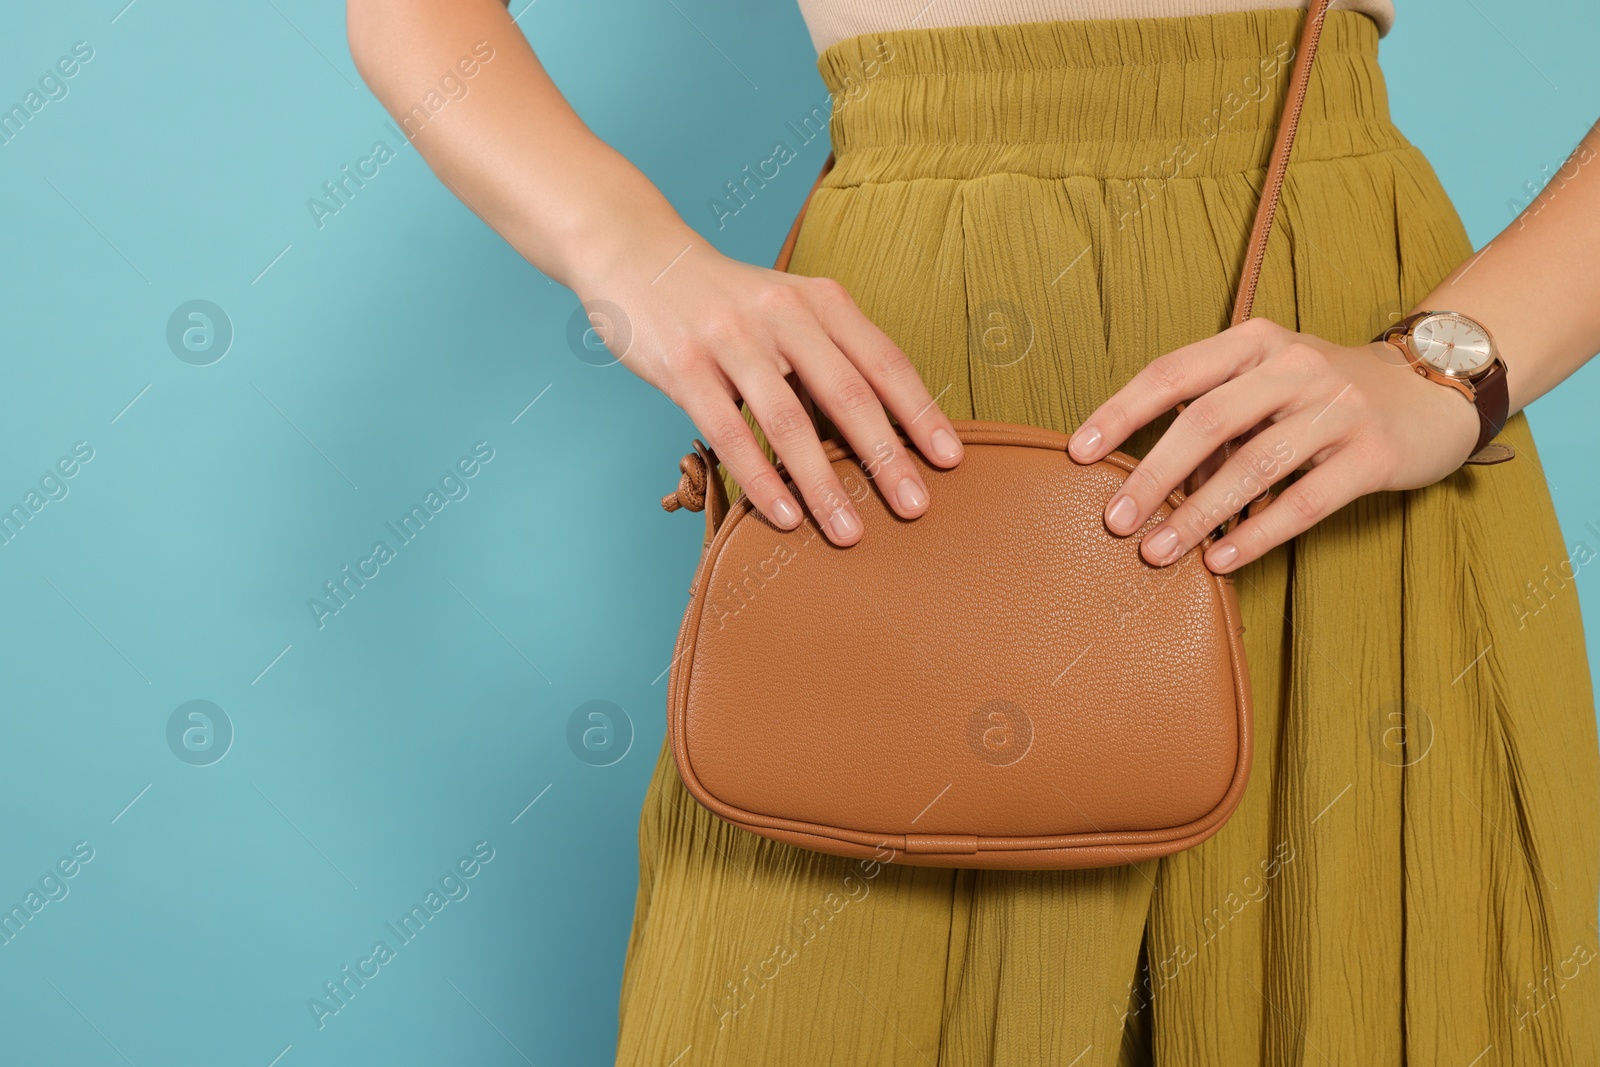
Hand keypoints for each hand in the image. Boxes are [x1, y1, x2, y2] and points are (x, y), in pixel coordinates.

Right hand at [578, 227, 963, 545]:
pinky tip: (783, 517)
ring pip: (788, 422)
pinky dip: (760, 480)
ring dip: (823, 485)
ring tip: (849, 533)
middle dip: (885, 457)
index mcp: (819, 299)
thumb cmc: (725, 300)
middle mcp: (781, 312)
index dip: (920, 412)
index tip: (950, 460)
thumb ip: (827, 358)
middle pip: (847, 393)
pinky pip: (728, 433)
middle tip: (915, 508)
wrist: (638, 254)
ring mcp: (730, 338)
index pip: (883, 360)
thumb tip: (880, 432)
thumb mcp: (787, 308)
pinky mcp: (683, 366)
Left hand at [1066, 317, 1481, 572]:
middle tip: (1114, 519)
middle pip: (1207, 421)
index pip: (1173, 372)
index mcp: (1254, 342)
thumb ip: (1212, 422)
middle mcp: (1294, 366)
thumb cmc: (1323, 392)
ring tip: (1156, 552)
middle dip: (1152, 473)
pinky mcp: (1372, 454)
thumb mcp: (1266, 383)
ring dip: (1198, 514)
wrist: (1434, 386)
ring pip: (1253, 465)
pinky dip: (1257, 534)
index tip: (1077, 451)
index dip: (1121, 411)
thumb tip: (1147, 482)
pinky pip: (1305, 502)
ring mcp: (1337, 408)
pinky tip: (1220, 560)